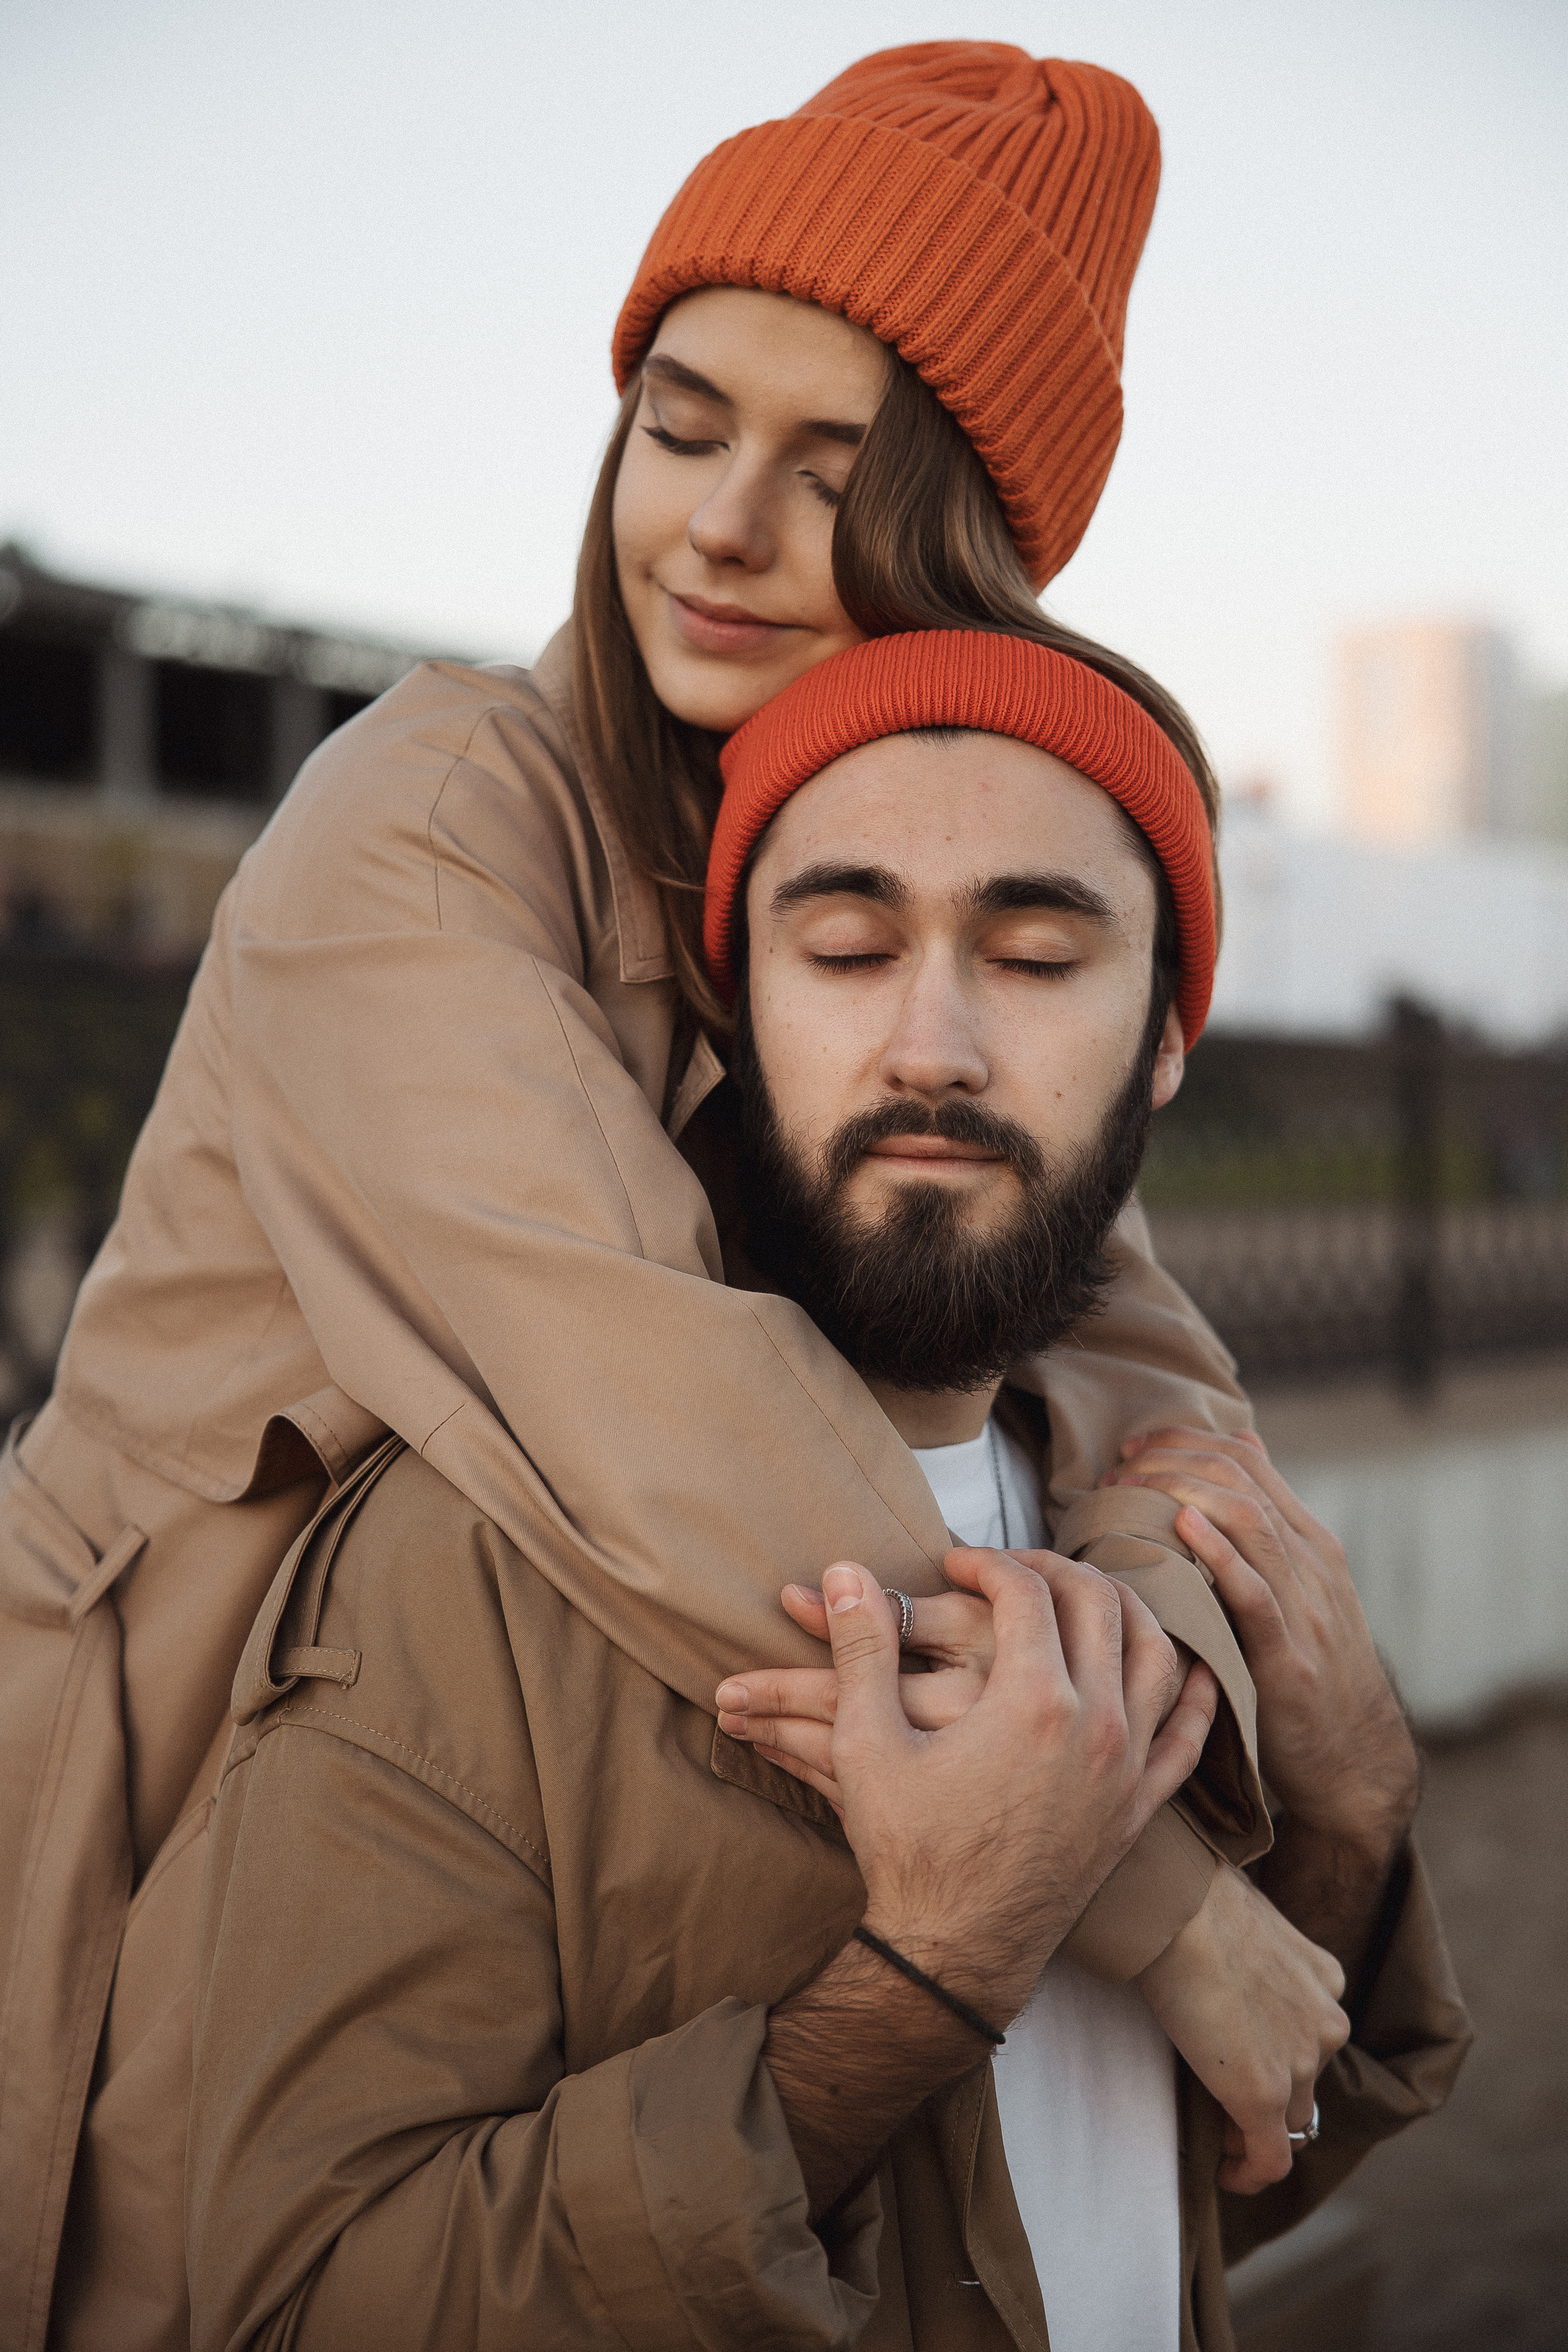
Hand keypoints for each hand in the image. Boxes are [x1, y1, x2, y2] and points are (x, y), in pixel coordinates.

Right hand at [717, 1546, 1188, 1810]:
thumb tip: (847, 1569)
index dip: (987, 1561)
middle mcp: (1097, 1724)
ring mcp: (1127, 1768)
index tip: (955, 1563)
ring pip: (1156, 1654)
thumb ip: (862, 1647)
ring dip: (1124, 1609)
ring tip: (1082, 1598)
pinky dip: (1194, 1692)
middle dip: (1053, 1568)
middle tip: (1011, 1569)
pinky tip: (1189, 1670)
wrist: (954, 1951)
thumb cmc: (906, 1850)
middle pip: (1099, 1603)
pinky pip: (1188, 1737)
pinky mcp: (1138, 1808)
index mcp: (1032, 1701)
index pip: (1026, 1590)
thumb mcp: (866, 1744)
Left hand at [1105, 1429, 1418, 1859]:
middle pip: (1239, 1479)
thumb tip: (1242, 1443)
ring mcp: (1306, 1608)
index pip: (1246, 1459)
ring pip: (1248, 1520)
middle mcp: (1312, 1562)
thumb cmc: (1310, 1667)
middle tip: (1118, 1467)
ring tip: (1129, 1489)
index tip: (1131, 1446)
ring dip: (1179, 1492)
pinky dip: (1219, 1554)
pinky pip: (1256, 1594)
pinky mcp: (1291, 1658)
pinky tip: (1181, 1527)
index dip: (1183, 1440)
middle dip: (1171, 1459)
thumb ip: (1269, 1523)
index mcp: (1310, 1540)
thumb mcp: (1299, 1587)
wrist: (1356, 1758)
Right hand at [1137, 1862, 1348, 2193]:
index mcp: (1324, 1979)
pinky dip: (1250, 2173)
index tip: (1246, 2065)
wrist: (1179, 1904)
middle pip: (1306, 2083)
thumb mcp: (1243, 1922)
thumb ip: (1248, 1956)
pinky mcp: (1264, 2096)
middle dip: (1272, 2098)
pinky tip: (1225, 2174)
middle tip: (1225, 2103)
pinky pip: (1270, 2158)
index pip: (1311, 2038)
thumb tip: (1214, 1960)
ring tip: (1219, 2133)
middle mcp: (1327, 2024)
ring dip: (1257, 2131)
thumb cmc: (1194, 1895)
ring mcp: (1301, 2063)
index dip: (1283, 2060)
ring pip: (1288, 2120)